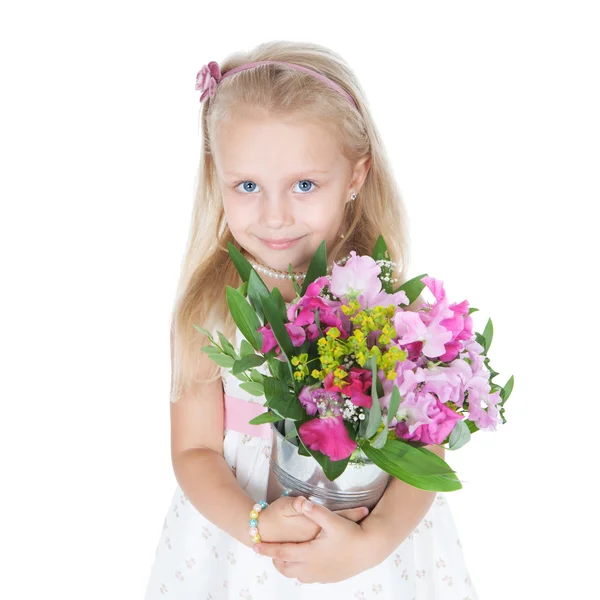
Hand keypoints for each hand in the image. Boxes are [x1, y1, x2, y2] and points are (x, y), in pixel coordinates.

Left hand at [254, 496, 376, 583]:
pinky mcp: (329, 578)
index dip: (267, 549)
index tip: (254, 547)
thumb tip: (302, 502)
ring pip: (296, 575)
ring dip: (288, 566)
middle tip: (269, 551)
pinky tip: (304, 562)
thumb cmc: (351, 535)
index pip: (282, 552)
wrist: (369, 551)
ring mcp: (320, 575)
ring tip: (284, 555)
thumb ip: (315, 511)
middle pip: (286, 568)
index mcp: (309, 553)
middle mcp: (312, 567)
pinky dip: (300, 571)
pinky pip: (308, 578)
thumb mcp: (333, 520)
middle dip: (275, 560)